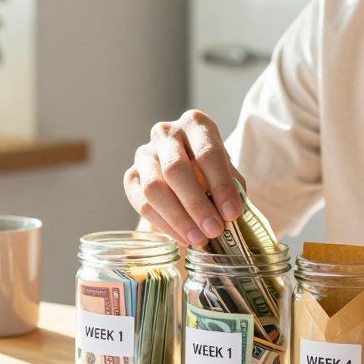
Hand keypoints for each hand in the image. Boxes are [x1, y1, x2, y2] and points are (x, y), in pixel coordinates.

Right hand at [124, 109, 245, 246]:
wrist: (187, 173)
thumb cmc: (212, 171)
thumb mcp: (228, 172)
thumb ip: (231, 188)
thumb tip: (230, 214)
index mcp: (195, 124)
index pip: (207, 153)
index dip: (221, 185)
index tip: (232, 213)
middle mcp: (166, 133)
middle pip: (175, 169)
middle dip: (197, 204)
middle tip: (214, 230)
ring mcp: (144, 153)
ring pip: (154, 188)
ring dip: (178, 218)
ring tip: (199, 239)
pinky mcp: (130, 176)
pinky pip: (142, 204)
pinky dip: (165, 225)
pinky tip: (183, 238)